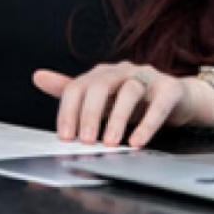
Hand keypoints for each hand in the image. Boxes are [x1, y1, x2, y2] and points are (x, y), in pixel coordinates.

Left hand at [33, 63, 202, 147]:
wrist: (176, 96)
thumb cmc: (132, 98)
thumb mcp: (100, 97)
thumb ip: (70, 90)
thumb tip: (38, 76)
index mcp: (101, 73)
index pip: (77, 87)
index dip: (68, 111)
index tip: (64, 136)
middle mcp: (121, 71)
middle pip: (100, 86)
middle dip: (90, 114)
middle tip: (86, 141)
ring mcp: (146, 77)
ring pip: (129, 92)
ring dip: (118, 119)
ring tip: (112, 143)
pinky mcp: (169, 88)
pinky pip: (159, 105)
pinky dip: (148, 124)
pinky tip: (138, 141)